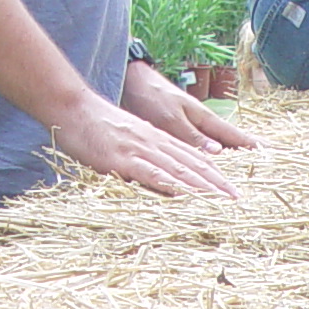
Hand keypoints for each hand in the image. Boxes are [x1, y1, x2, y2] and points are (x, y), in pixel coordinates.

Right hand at [51, 91, 241, 196]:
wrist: (70, 107)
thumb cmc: (95, 126)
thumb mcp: (127, 139)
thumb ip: (146, 157)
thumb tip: (162, 177)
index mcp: (157, 139)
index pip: (193, 157)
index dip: (214, 173)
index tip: (232, 188)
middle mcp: (154, 142)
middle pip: (192, 164)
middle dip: (217, 183)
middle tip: (238, 199)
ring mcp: (140, 150)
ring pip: (178, 169)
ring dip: (202, 186)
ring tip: (222, 201)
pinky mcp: (123, 159)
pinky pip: (151, 173)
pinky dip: (170, 185)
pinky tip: (185, 195)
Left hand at [120, 62, 260, 155]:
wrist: (131, 82)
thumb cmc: (150, 96)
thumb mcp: (170, 118)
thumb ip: (192, 136)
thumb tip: (219, 153)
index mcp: (203, 118)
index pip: (234, 135)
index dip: (251, 146)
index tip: (271, 154)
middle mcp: (202, 124)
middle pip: (230, 142)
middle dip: (248, 153)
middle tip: (268, 167)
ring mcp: (193, 127)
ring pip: (217, 147)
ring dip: (231, 158)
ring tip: (245, 171)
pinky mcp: (180, 132)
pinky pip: (201, 150)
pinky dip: (211, 159)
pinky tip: (214, 165)